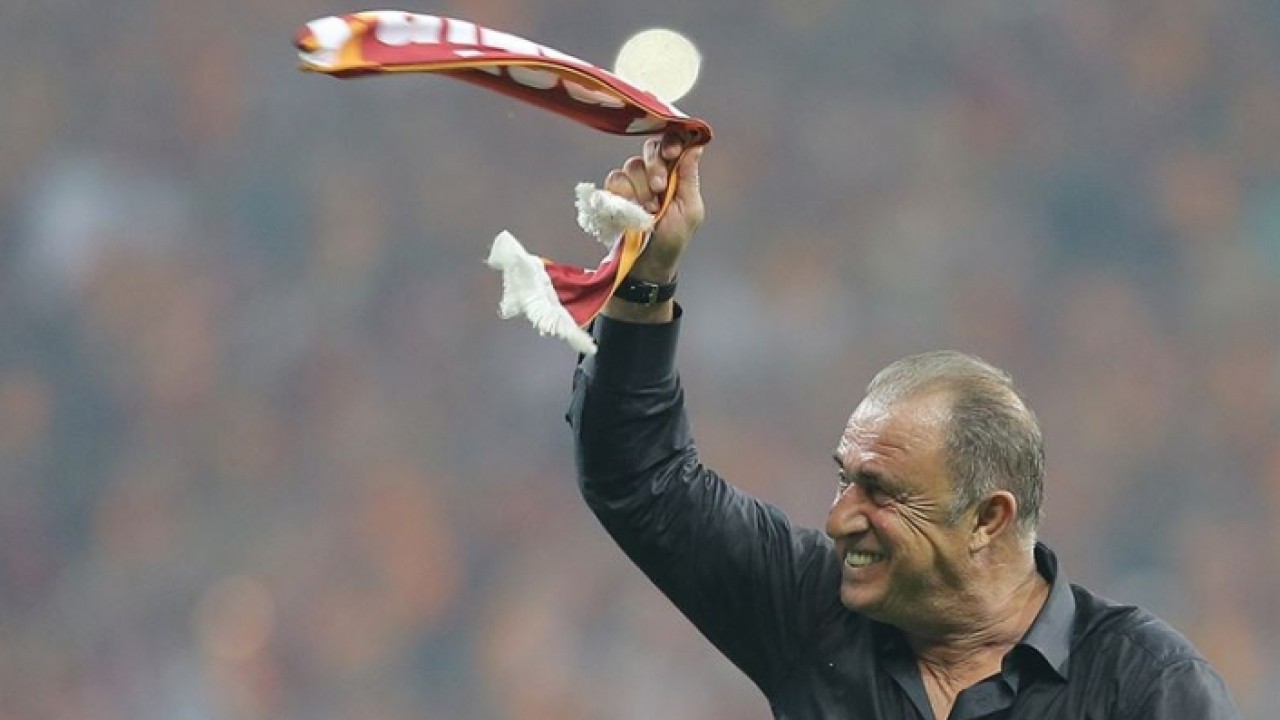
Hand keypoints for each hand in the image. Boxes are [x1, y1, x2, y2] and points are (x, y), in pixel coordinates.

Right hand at [603, 131, 705, 282]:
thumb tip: (697, 145)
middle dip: (655, 168)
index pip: (674, 143)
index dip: (671, 142)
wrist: (647, 262)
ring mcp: (634, 181)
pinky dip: (623, 193)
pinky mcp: (615, 192)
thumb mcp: (690, 210)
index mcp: (677, 173)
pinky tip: (629, 209)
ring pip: (632, 164)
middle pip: (651, 148)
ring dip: (641, 188)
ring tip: (648, 211)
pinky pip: (615, 178)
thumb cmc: (673, 238)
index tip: (671, 154)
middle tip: (660, 190)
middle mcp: (655, 172)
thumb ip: (690, 177)